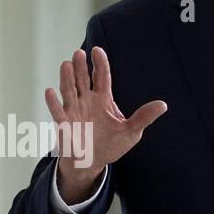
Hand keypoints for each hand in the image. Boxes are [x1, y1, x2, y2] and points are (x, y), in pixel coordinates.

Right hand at [44, 46, 167, 203]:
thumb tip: (163, 105)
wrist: (92, 163)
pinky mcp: (64, 124)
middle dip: (81, 66)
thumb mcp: (131, 131)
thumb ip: (143, 117)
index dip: (99, 64)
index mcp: (103, 99)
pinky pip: (57, 112)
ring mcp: (74, 111)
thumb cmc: (111, 145)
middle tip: (79, 53)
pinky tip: (50, 92)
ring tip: (66, 65)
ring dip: (66, 78)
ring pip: (69, 90)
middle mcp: (86, 101)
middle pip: (82, 79)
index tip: (97, 51)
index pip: (101, 77)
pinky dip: (53, 102)